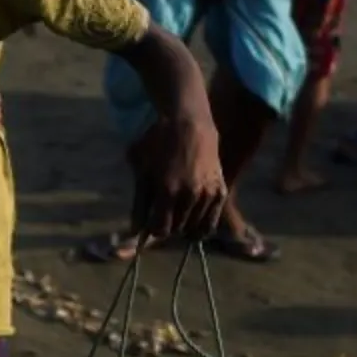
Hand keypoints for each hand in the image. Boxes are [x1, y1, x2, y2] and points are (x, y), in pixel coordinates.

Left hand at [130, 110, 227, 241]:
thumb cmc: (159, 145)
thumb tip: (135, 231)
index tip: (151, 220)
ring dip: (183, 225)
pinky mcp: (220, 192)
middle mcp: (190, 195)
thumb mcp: (142, 170)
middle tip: (164, 213)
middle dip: (168, 225)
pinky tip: (191, 217)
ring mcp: (207, 195)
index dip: (153, 228)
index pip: (160, 230)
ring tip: (177, 211)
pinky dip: (199, 226)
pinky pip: (209, 224)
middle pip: (176, 230)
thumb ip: (139, 203)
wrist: (189, 125)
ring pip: (193, 229)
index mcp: (168, 190)